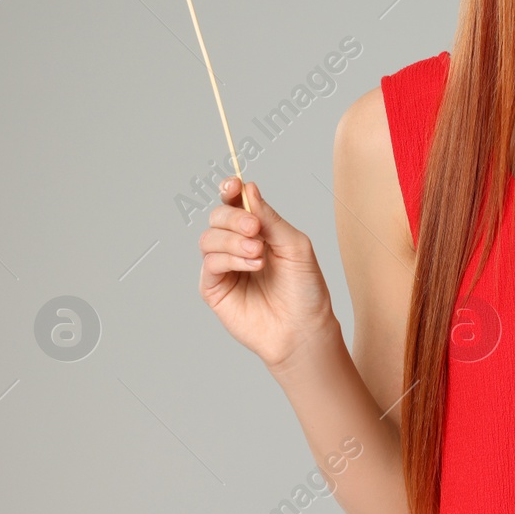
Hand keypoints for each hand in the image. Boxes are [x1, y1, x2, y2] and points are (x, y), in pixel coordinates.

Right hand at [198, 178, 336, 370]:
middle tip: (256, 230)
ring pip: (209, 238)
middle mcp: (237, 246)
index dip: (230, 190)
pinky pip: (210, 263)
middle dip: (235, 218)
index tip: (233, 185)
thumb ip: (270, 218)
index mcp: (258, 231)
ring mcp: (225, 267)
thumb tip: (249, 189)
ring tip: (259, 254)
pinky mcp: (215, 289)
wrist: (304, 328)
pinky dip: (230, 259)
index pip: (235, 203)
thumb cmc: (305, 289)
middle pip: (218, 217)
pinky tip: (253, 265)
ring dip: (234, 241)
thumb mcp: (295, 245)